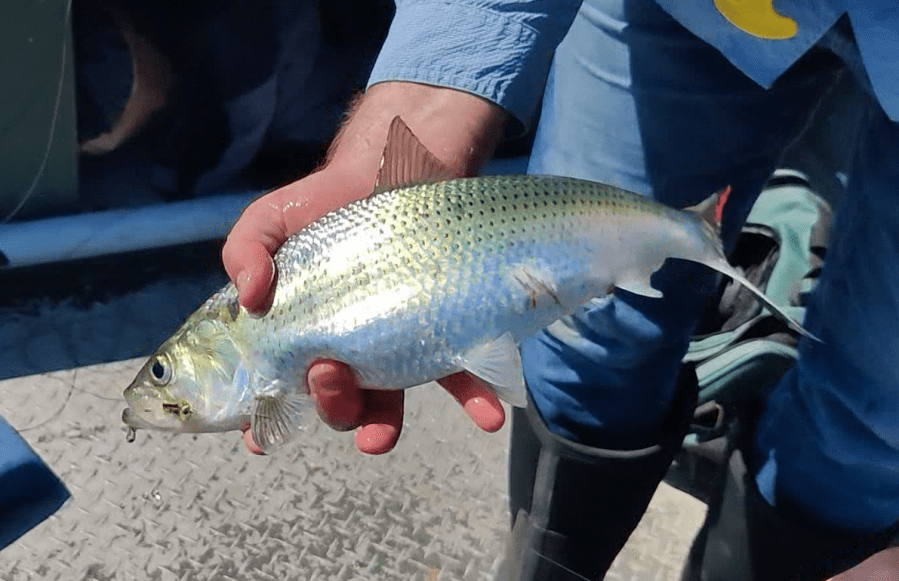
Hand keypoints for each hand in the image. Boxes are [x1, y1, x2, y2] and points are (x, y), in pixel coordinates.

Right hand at [224, 82, 508, 454]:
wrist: (390, 170)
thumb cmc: (321, 205)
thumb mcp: (270, 220)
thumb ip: (245, 252)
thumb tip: (249, 298)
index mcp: (305, 336)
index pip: (280, 389)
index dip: (268, 419)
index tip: (259, 437)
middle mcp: (350, 351)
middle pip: (336, 402)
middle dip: (329, 404)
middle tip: (327, 373)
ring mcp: (397, 346)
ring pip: (389, 403)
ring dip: (382, 428)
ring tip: (378, 437)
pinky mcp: (443, 330)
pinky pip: (462, 372)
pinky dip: (476, 399)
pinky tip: (489, 414)